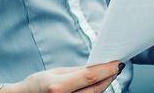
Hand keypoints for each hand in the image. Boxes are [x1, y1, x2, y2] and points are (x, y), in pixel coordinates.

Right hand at [0, 62, 121, 92]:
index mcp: (58, 87)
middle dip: (108, 77)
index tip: (117, 63)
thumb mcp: (54, 72)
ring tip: (108, 74)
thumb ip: (77, 71)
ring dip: (104, 85)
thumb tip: (96, 67)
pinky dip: (95, 92)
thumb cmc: (36, 84)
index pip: (90, 77)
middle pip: (96, 89)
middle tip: (116, 67)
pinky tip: (98, 84)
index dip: (106, 69)